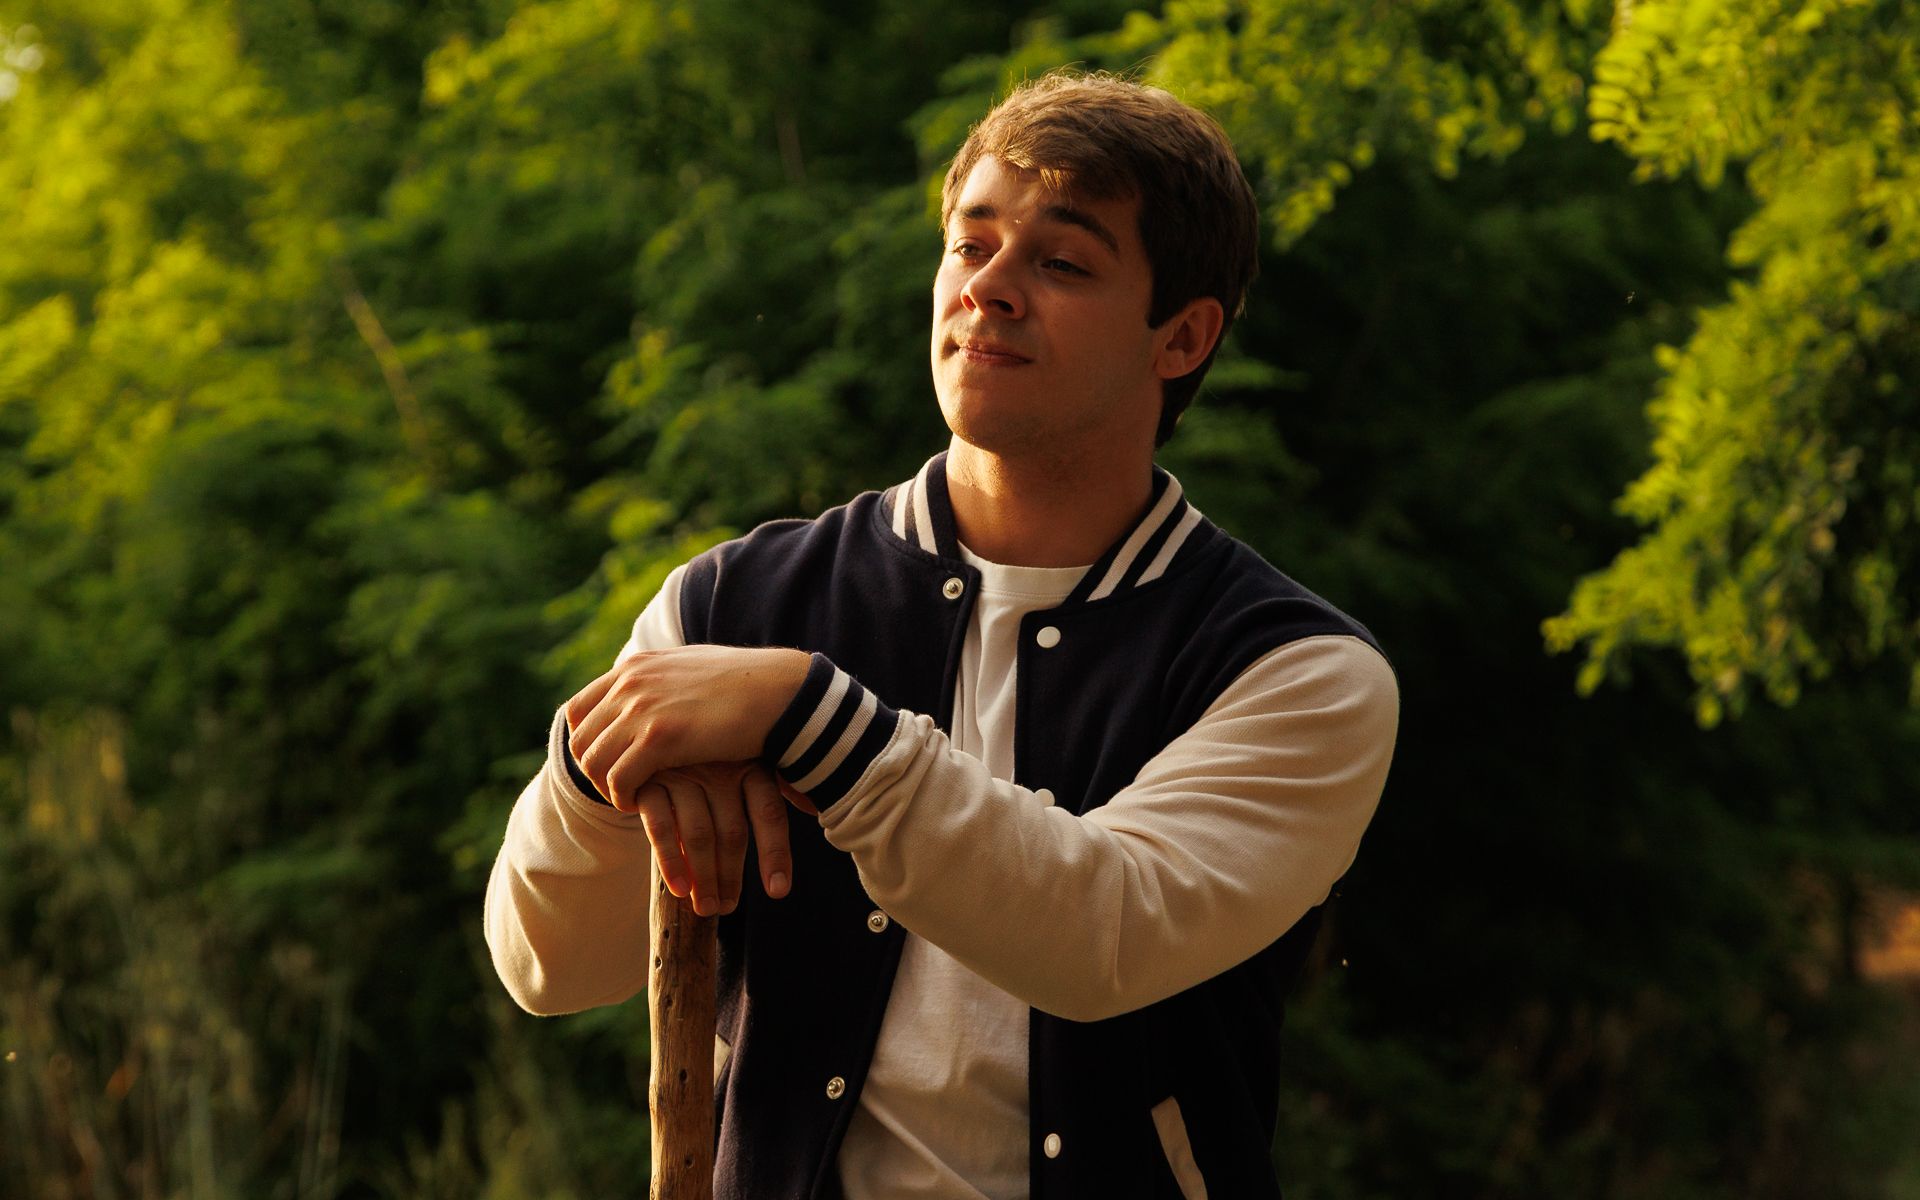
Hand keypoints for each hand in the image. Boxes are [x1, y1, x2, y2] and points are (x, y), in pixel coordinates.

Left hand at [566, 644, 812, 804]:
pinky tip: (642, 803)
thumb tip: (656, 690)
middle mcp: (631, 684)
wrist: (780, 691)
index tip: (607, 762)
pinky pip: (618, 779)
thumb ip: (664, 679)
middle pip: (580, 739)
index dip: (586, 742)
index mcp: (637, 667)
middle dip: (594, 770)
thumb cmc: (748, 685)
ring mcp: (642, 709)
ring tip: (631, 797)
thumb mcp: (693, 669)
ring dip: (607, 787)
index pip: (578, 709)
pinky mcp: (659, 738)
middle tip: (619, 787)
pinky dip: (623, 797)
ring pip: (592, 762)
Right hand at [633, 761, 809, 914]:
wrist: (651, 732)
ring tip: (706, 907)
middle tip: (727, 907)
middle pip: (732, 832)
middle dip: (731, 876)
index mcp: (750, 762)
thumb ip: (778, 784)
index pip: (769, 813)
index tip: (778, 891)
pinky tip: (680, 888)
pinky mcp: (647, 781)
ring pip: (699, 835)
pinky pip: (661, 827)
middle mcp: (719, 766)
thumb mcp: (745, 758)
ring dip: (703, 878)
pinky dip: (671, 862)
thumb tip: (816, 808)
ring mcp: (682, 773)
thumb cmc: (709, 753)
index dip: (775, 853)